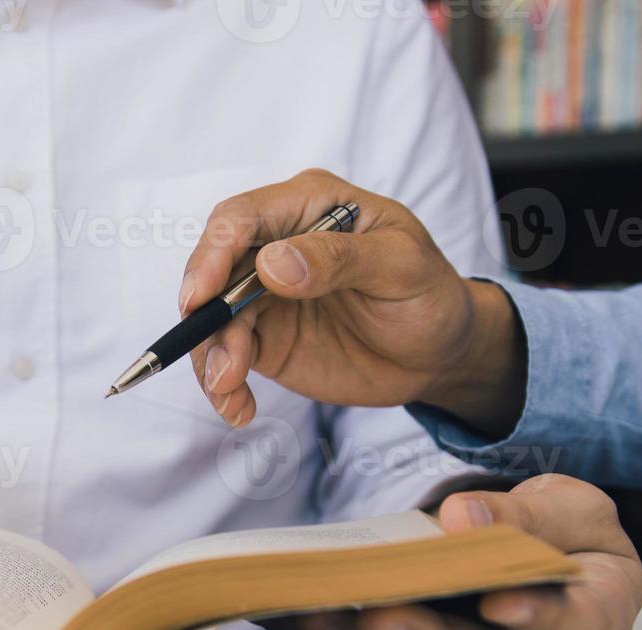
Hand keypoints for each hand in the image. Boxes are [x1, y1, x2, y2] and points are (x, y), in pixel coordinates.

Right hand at [179, 168, 523, 436]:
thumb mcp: (401, 267)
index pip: (241, 218)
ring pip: (212, 320)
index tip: (201, 296)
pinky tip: (239, 409)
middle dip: (205, 318)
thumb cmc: (430, 295)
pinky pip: (225, 357)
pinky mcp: (263, 339)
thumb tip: (273, 264)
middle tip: (219, 363)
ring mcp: (264, 295)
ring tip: (231, 393)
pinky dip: (223, 385)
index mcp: (308, 207)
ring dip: (211, 358)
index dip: (212, 253)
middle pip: (213, 271)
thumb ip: (339, 259)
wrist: (439, 355)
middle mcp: (275, 246)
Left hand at [259, 475, 641, 629]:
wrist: (545, 554)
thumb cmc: (569, 536)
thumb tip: (463, 519)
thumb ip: (532, 517)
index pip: (568, 625)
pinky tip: (285, 615)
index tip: (502, 600)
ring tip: (313, 612)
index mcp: (587, 621)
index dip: (536, 617)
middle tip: (377, 615)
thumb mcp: (575, 510)